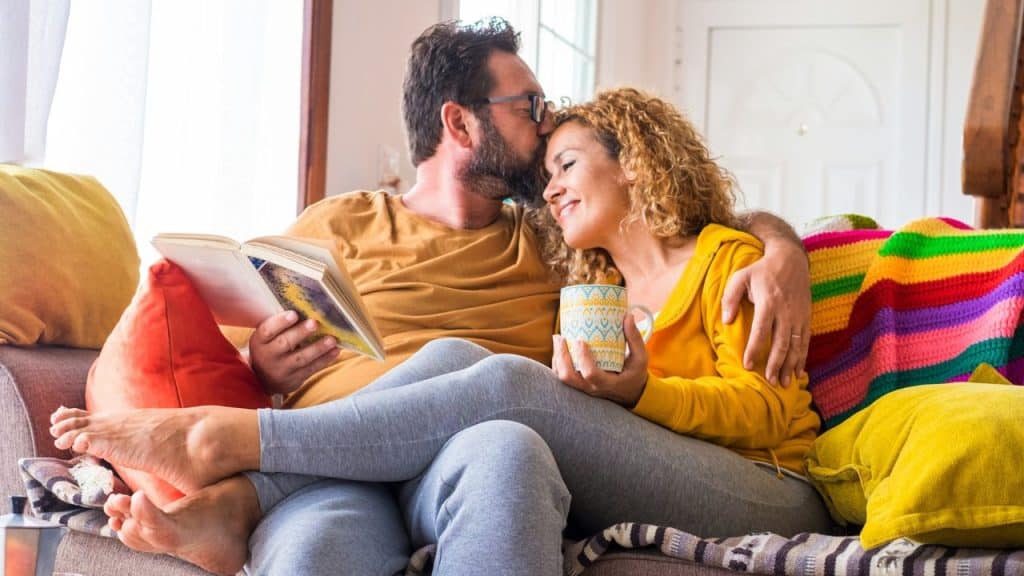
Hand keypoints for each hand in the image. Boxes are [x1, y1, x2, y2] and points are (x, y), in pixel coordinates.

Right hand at [249, 311, 340, 394]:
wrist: (264, 379)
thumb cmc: (270, 348)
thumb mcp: (267, 338)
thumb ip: (281, 326)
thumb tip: (307, 307)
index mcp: (260, 341)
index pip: (267, 330)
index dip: (280, 322)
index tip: (294, 314)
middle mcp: (268, 356)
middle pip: (284, 344)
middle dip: (300, 333)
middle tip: (314, 323)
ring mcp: (282, 370)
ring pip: (301, 358)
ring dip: (318, 348)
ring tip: (331, 339)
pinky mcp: (295, 379)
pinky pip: (311, 369)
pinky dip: (325, 359)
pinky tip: (335, 350)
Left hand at [551, 313, 649, 406]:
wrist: (630, 393)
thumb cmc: (635, 373)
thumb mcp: (640, 358)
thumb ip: (635, 338)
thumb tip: (628, 316)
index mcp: (608, 383)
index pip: (591, 374)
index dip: (583, 358)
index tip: (580, 340)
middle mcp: (592, 388)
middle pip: (569, 377)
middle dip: (562, 356)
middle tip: (561, 337)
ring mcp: (583, 388)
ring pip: (563, 378)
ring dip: (557, 358)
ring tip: (558, 338)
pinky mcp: (579, 385)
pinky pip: (563, 376)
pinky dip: (558, 363)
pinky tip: (559, 348)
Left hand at [721, 242, 809, 386]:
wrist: (790, 259)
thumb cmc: (761, 270)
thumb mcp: (740, 277)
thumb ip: (730, 298)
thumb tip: (726, 321)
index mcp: (768, 303)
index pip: (761, 332)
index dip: (754, 350)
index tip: (747, 366)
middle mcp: (786, 311)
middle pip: (781, 343)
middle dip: (775, 364)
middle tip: (769, 381)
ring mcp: (798, 315)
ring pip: (796, 346)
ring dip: (790, 366)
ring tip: (783, 383)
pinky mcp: (806, 317)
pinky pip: (805, 341)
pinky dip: (802, 358)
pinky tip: (798, 372)